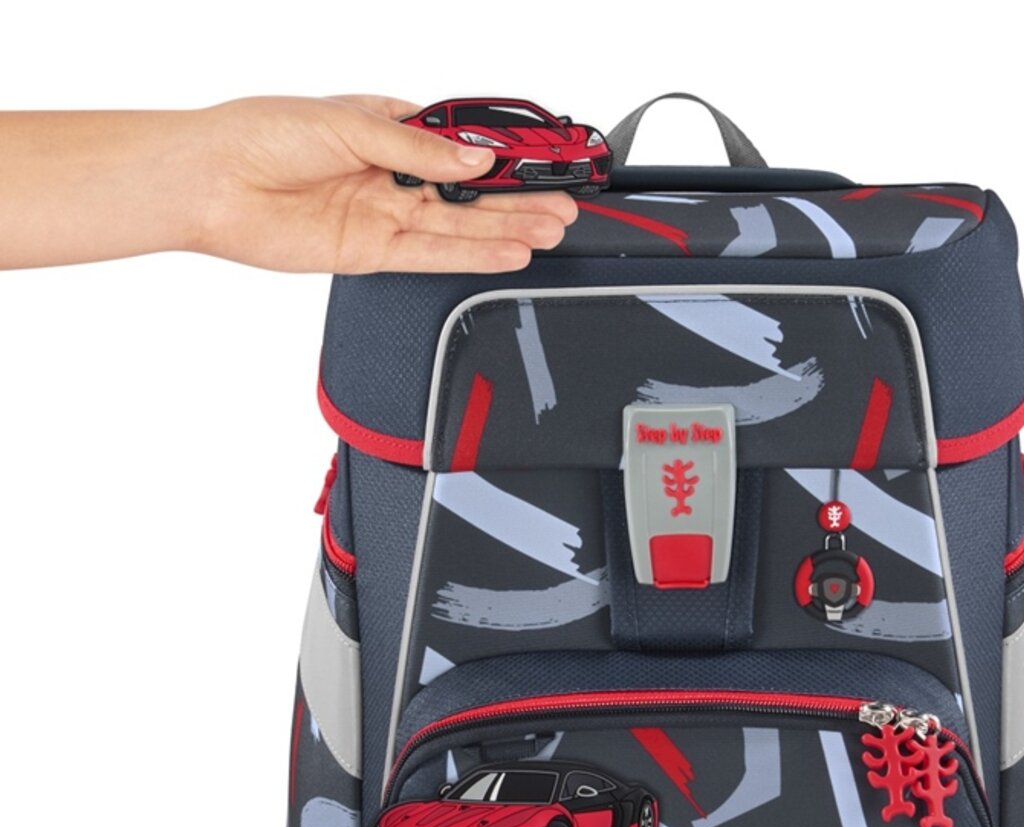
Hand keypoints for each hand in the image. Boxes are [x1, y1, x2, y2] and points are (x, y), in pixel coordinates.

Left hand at [193, 94, 577, 272]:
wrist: (210, 183)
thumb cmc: (260, 135)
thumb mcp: (348, 125)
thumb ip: (417, 152)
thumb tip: (474, 164)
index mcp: (389, 128)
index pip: (462, 147)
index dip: (505, 158)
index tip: (545, 164)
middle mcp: (392, 174)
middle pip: (470, 193)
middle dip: (519, 200)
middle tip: (564, 207)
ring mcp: (384, 215)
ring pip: (459, 227)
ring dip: (506, 231)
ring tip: (551, 232)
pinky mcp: (372, 252)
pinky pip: (431, 255)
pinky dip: (470, 255)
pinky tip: (507, 253)